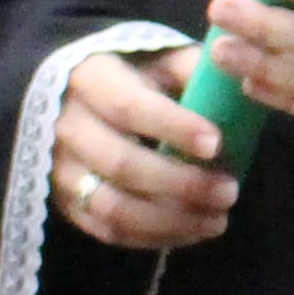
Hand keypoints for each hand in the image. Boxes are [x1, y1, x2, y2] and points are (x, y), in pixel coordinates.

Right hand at [57, 47, 231, 249]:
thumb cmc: (130, 75)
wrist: (71, 97)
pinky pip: (106, 229)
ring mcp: (59, 169)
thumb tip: (233, 85)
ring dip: (170, 220)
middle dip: (182, 184)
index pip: (129, 106)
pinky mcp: (64, 202)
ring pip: (112, 206)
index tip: (216, 144)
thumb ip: (194, 69)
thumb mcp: (160, 57)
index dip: (173, 127)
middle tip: (229, 192)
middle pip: (121, 164)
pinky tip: (191, 230)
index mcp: (89, 79)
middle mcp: (65, 125)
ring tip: (217, 220)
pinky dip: (153, 236)